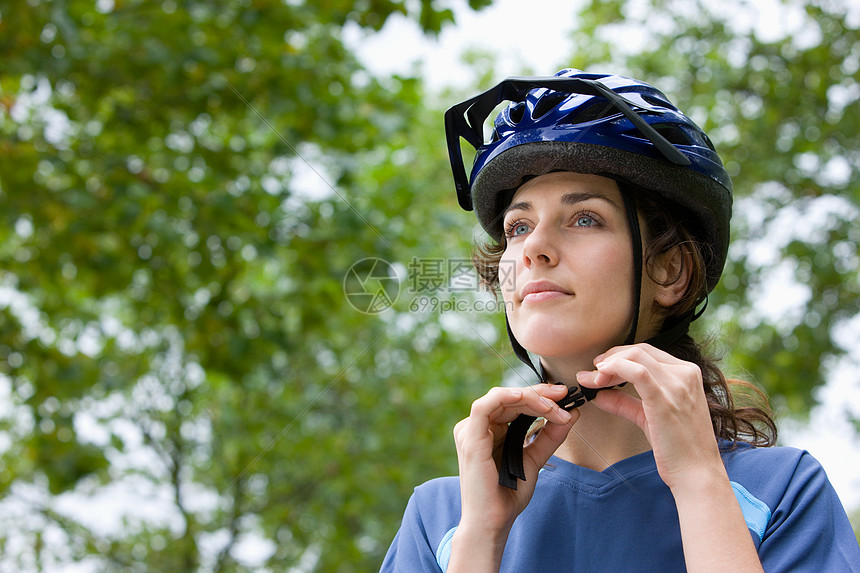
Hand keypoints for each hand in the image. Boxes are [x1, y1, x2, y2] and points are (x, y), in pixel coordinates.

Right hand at [452, 384, 577, 534]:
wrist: (494, 521)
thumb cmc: (509, 494)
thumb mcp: (535, 458)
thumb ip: (550, 436)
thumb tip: (572, 414)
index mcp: (489, 430)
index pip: (514, 403)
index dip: (539, 396)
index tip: (565, 397)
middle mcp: (477, 427)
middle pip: (509, 397)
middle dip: (539, 394)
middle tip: (564, 397)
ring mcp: (471, 431)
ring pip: (500, 397)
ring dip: (530, 398)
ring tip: (553, 407)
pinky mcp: (470, 437)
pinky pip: (485, 406)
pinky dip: (507, 397)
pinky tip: (528, 400)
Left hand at [575, 343, 721, 490]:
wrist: (697, 474)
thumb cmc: (678, 449)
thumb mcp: (649, 417)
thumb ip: (625, 403)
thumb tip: (599, 395)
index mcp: (686, 374)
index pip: (647, 353)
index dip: (619, 357)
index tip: (600, 369)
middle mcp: (685, 374)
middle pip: (639, 351)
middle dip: (611, 358)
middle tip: (593, 373)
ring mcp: (677, 385)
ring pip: (636, 356)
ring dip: (608, 364)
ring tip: (593, 379)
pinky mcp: (665, 399)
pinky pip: (637, 372)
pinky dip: (615, 369)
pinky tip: (600, 379)